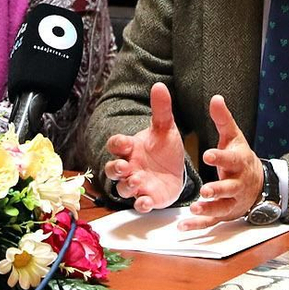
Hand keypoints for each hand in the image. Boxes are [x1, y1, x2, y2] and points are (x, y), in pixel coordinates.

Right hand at [102, 82, 187, 212]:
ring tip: (136, 181)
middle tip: (124, 166)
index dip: (117, 144)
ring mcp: (136, 184)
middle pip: (112, 169)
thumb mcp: (166, 128)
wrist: (176, 169)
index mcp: (131, 148)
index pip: (116, 144)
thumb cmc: (164, 148)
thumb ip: (161, 109)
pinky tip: (145, 202)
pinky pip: (139, 204)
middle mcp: (129, 167)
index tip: (124, 142)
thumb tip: (159, 85)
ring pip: (122, 188)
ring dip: (127, 186)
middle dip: (116, 169)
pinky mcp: (147, 198)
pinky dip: (140, 204)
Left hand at [177, 95, 263, 231]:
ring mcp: (232, 200)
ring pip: (222, 207)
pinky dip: (199, 225)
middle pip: (228, 187)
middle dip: (218, 189)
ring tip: (194, 209)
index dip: (220, 157)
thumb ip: (223, 119)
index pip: (230, 159)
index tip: (207, 155)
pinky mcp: (225, 213)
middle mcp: (237, 183)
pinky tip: (184, 225)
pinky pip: (212, 220)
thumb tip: (216, 98)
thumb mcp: (234, 137)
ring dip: (209, 209)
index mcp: (238, 162)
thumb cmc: (241, 157)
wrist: (258, 184)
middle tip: (205, 190)